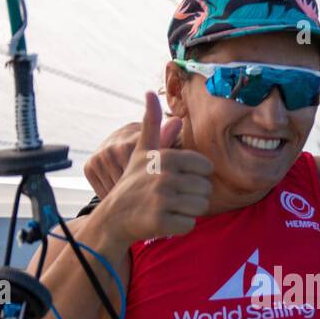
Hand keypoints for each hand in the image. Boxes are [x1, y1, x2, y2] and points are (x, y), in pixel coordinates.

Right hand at [93, 92, 212, 244]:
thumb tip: (149, 92)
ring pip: (201, 207)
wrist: (114, 216)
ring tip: (170, 207)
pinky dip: (180, 226)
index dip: (195, 176)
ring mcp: (161, 200)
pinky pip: (189, 225)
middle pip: (205, 189)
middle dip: (193, 196)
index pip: (206, 168)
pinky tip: (165, 220)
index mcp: (165, 157)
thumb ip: (152, 124)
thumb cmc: (134, 182)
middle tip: (172, 197)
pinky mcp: (160, 222)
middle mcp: (164, 176)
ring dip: (188, 211)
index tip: (177, 179)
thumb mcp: (141, 151)